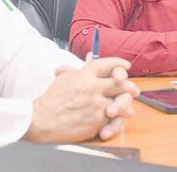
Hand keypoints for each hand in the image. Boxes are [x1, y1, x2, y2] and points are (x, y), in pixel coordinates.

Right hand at [24, 57, 138, 142]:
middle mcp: (94, 87)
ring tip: (128, 107)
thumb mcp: (65, 78)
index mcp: (85, 74)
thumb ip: (80, 68)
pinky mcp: (98, 120)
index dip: (120, 64)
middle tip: (134, 90)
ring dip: (127, 104)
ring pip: (122, 102)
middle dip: (130, 86)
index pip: (109, 64)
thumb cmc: (52, 99)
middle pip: (122, 83)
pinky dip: (118, 119)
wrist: (43, 120)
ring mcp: (97, 104)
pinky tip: (119, 119)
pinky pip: (115, 118)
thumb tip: (90, 56)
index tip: (125, 67)